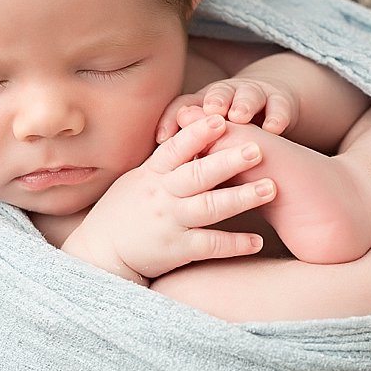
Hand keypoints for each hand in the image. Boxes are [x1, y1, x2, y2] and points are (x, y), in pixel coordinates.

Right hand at [64, 115, 276, 282]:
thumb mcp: (139, 179)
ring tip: (270, 188)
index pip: (176, 148)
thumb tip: (191, 128)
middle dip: (228, 160)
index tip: (221, 118)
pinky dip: (234, 243)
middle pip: (198, 174)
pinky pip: (209, 245)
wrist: (100, 252)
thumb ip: (166, 159)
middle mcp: (162, 195)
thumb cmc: (124, 211)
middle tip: (258, 149)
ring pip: (209, 207)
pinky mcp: (176, 249)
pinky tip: (257, 241)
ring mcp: (169, 222)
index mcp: (153, 174)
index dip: (198, 133)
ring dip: (241, 197)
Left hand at [155, 76, 299, 141]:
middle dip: (212, 103)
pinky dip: (275, 116)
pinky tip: (273, 129)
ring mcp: (254, 96)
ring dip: (242, 104)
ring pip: (248, 96)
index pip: (182, 108)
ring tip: (239, 117)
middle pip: (216, 95)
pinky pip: (279, 106)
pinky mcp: (280, 101)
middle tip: (208, 114)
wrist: (269, 109)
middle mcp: (227, 96)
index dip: (170, 120)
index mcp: (203, 106)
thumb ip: (186, 154)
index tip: (160, 138)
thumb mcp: (206, 145)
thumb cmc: (228, 138)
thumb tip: (152, 177)